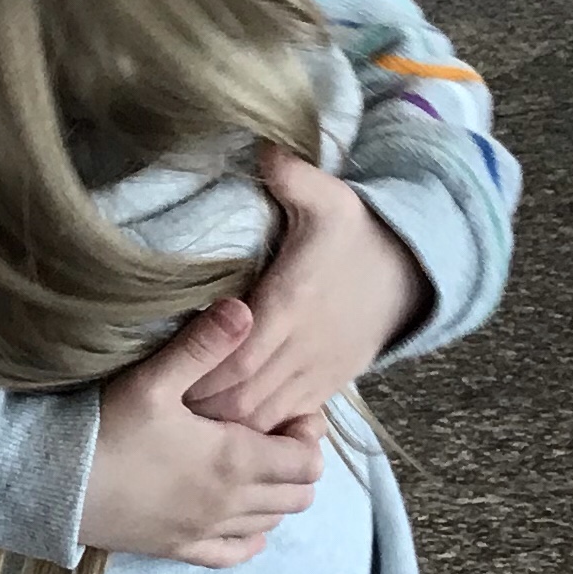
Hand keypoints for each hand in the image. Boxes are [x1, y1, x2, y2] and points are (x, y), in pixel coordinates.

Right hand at [77, 298, 328, 566]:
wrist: (54, 486)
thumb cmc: (106, 429)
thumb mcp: (153, 380)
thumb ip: (204, 345)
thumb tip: (244, 309)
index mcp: (235, 461)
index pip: (309, 462)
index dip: (308, 436)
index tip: (286, 413)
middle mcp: (230, 504)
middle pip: (299, 496)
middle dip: (297, 465)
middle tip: (270, 434)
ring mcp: (206, 530)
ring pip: (271, 523)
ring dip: (275, 495)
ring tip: (250, 463)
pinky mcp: (179, 549)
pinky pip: (235, 553)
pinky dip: (248, 536)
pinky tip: (237, 514)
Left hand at [183, 152, 425, 431]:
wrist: (413, 271)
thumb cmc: (360, 233)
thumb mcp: (330, 197)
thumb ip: (292, 176)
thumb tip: (261, 143)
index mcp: (292, 304)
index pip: (236, 355)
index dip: (198, 372)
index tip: (163, 371)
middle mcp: (302, 347)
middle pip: (240, 397)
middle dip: (199, 406)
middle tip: (159, 399)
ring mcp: (316, 372)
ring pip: (261, 418)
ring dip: (223, 423)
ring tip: (183, 416)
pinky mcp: (325, 385)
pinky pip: (286, 421)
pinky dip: (254, 429)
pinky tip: (224, 426)